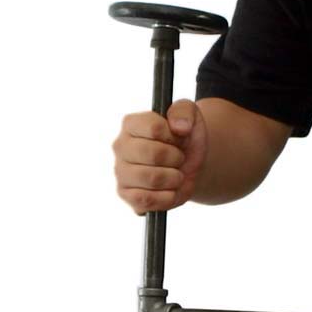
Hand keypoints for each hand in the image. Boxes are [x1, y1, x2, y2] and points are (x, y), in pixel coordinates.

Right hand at [112, 99, 207, 215]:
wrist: (187, 165)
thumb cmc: (184, 139)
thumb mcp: (190, 117)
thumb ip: (185, 111)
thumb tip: (179, 127)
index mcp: (131, 124)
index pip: (154, 129)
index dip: (174, 137)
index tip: (177, 139)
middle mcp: (120, 147)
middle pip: (154, 154)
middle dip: (176, 159)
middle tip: (178, 159)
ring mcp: (121, 172)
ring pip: (151, 178)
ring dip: (174, 178)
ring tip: (176, 174)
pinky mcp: (126, 195)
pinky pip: (147, 200)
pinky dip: (167, 197)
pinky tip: (170, 190)